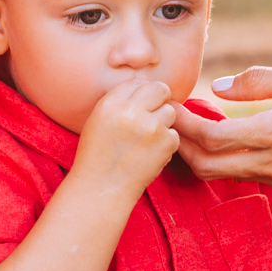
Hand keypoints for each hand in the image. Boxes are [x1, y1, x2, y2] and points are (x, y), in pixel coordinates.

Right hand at [72, 80, 179, 197]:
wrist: (102, 187)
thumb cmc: (97, 155)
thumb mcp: (98, 120)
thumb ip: (119, 101)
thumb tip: (145, 86)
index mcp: (111, 103)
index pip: (136, 82)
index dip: (140, 93)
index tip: (138, 106)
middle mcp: (131, 111)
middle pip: (159, 89)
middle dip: (159, 99)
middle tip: (153, 114)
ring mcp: (150, 127)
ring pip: (170, 111)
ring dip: (163, 122)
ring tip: (147, 139)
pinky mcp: (165, 143)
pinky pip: (174, 134)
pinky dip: (166, 143)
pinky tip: (150, 153)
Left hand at [173, 65, 271, 197]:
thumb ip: (260, 82)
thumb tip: (218, 87)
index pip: (211, 137)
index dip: (182, 122)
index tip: (167, 102)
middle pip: (205, 166)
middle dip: (179, 145)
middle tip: (168, 119)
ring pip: (222, 176)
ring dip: (200, 155)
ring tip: (189, 126)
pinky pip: (245, 176)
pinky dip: (224, 160)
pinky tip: (223, 138)